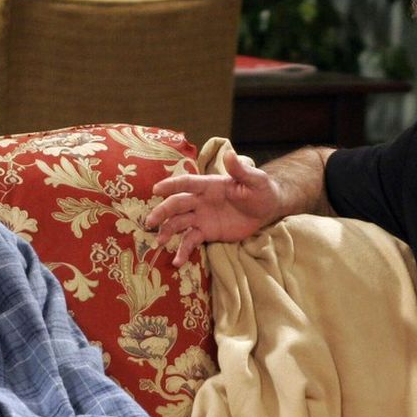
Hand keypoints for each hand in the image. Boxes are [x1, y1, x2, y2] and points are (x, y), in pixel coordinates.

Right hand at [146, 145, 279, 266]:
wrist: (267, 209)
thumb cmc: (260, 190)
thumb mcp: (255, 179)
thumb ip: (240, 170)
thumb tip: (230, 154)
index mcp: (209, 185)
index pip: (187, 183)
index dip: (171, 185)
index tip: (156, 190)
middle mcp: (200, 201)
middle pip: (177, 204)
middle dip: (162, 212)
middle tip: (150, 222)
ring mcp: (201, 217)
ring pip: (179, 223)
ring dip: (167, 232)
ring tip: (160, 242)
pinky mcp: (206, 232)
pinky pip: (190, 241)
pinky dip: (183, 251)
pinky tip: (177, 261)